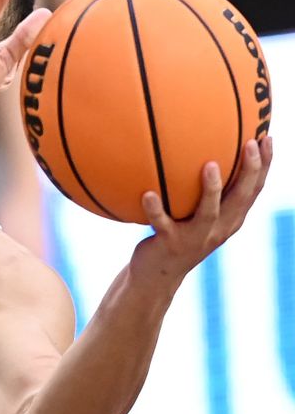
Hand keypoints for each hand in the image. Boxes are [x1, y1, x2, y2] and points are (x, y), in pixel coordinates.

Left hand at [134, 136, 272, 285]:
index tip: (267, 137)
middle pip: (241, 199)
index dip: (264, 166)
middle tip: (251, 143)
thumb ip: (197, 190)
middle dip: (250, 171)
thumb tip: (193, 149)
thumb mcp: (191, 213)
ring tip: (210, 165)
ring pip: (208, 212)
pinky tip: (147, 193)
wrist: (155, 276)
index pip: (253, 190)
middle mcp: (218, 228)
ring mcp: (195, 237)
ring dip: (211, 189)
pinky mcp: (170, 243)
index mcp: (228, 220)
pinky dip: (155, 209)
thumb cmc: (173, 235)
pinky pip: (162, 223)